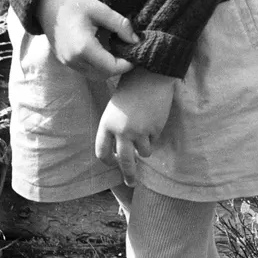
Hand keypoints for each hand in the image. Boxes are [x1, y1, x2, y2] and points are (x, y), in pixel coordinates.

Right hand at [35, 0, 138, 79]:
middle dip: (120, 66)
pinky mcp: (65, 61)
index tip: (137, 50)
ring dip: (109, 67)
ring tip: (118, 48)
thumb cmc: (75, 3)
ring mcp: (67, 63)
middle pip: (104, 74)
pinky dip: (98, 65)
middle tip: (130, 50)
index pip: (111, 67)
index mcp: (83, 48)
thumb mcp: (101, 10)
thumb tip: (136, 40)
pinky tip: (105, 49)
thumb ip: (120, 25)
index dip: (128, 63)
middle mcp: (74, 60)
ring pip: (95, 75)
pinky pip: (86, 70)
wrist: (47, 3)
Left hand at [95, 69, 175, 185]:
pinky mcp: (155, 128)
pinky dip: (154, 135)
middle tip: (131, 183)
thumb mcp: (115, 109)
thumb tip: (122, 152)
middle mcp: (121, 132)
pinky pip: (154, 140)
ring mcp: (139, 131)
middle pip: (124, 162)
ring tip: (147, 132)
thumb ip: (115, 129)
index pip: (102, 153)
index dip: (108, 161)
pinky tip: (154, 118)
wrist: (150, 74)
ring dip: (145, 148)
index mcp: (106, 125)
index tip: (114, 164)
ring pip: (143, 153)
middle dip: (128, 175)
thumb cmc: (131, 89)